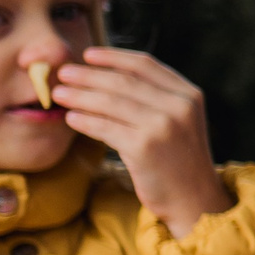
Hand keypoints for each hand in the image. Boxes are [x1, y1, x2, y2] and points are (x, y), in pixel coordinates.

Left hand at [54, 47, 232, 237]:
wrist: (194, 199)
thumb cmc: (179, 160)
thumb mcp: (179, 121)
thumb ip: (156, 99)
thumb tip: (107, 77)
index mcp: (189, 94)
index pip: (146, 65)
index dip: (114, 57)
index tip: (88, 54)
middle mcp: (179, 106)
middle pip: (123, 81)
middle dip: (89, 75)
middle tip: (63, 73)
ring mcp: (163, 126)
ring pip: (111, 102)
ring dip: (80, 95)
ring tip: (59, 94)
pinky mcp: (145, 148)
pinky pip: (105, 128)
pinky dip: (84, 120)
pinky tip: (71, 118)